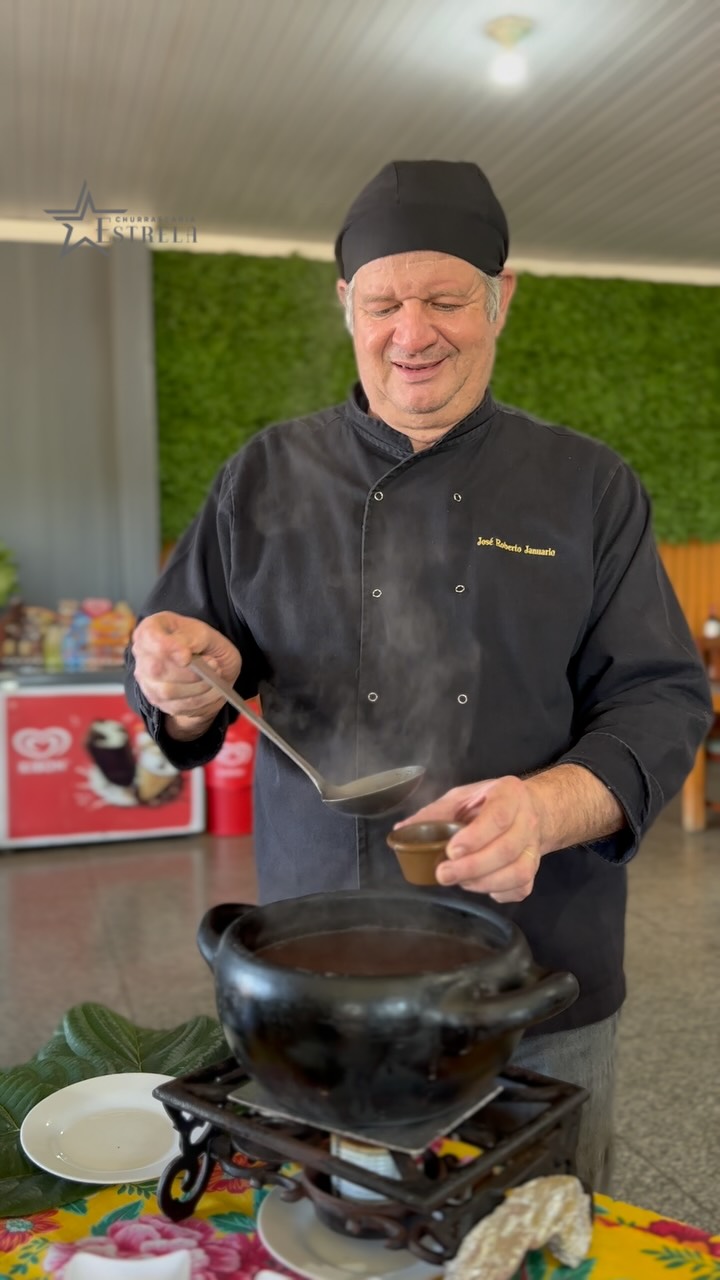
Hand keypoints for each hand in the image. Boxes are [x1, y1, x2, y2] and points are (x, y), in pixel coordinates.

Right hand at [131, 612, 241, 736]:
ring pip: (167, 692)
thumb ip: (191, 639)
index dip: (168, 647)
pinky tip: (213, 690)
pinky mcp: (158, 701)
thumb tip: (181, 657)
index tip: (187, 655)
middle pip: (156, 669)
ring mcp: (147, 681)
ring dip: (199, 687)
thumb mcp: (204, 632)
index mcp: (150, 629)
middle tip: (213, 664)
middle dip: (190, 672)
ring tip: (216, 676)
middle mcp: (142, 656)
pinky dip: (203, 700)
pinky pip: (179, 707)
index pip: (148, 637)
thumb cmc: (203, 643)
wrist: (212, 663)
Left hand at [396, 776, 543, 902]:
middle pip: (507, 849)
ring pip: (517, 873)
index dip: (475, 837)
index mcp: (509, 794)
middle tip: (443, 874)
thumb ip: (434, 814)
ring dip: (483, 883)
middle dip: (472, 867)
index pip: (498, 817)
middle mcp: (528, 820)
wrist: (527, 810)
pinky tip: (481, 885)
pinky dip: (499, 892)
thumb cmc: (487, 802)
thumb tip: (401, 831)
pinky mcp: (535, 869)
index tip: (451, 851)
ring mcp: (534, 847)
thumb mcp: (460, 797)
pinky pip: (521, 888)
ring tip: (460, 881)